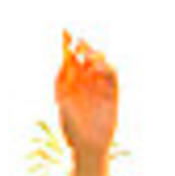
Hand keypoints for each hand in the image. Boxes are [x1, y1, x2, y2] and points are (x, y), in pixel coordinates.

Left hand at [54, 32, 118, 160]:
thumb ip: (63, 77)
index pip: (70, 56)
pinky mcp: (112, 93)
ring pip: (101, 60)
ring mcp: (100, 85)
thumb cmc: (70, 126)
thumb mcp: (62, 98)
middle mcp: (86, 80)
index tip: (64, 30)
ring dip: (94, 54)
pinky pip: (112, 73)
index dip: (67, 41)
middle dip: (83, 45)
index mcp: (71, 80)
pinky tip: (95, 68)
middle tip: (77, 45)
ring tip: (86, 58)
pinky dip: (105, 66)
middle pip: (87, 54)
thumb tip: (65, 56)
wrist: (86, 145)